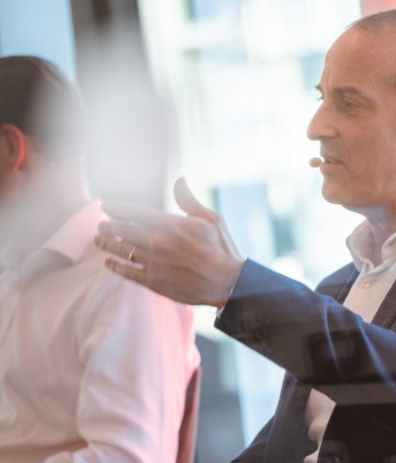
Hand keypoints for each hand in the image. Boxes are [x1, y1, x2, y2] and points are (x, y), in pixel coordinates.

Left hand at [95, 177, 244, 306]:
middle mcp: (159, 242)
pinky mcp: (154, 281)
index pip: (135, 212)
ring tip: (99, 240)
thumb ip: (189, 200)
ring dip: (107, 244)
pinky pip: (127, 272)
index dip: (117, 208)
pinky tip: (109, 262)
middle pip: (123, 230)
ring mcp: (154, 263)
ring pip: (122, 250)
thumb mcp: (211, 219)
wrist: (228, 283)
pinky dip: (116, 266)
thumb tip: (179, 180)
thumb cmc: (222, 249)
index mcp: (171, 225)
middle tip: (101, 225)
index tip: (106, 206)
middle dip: (108, 226)